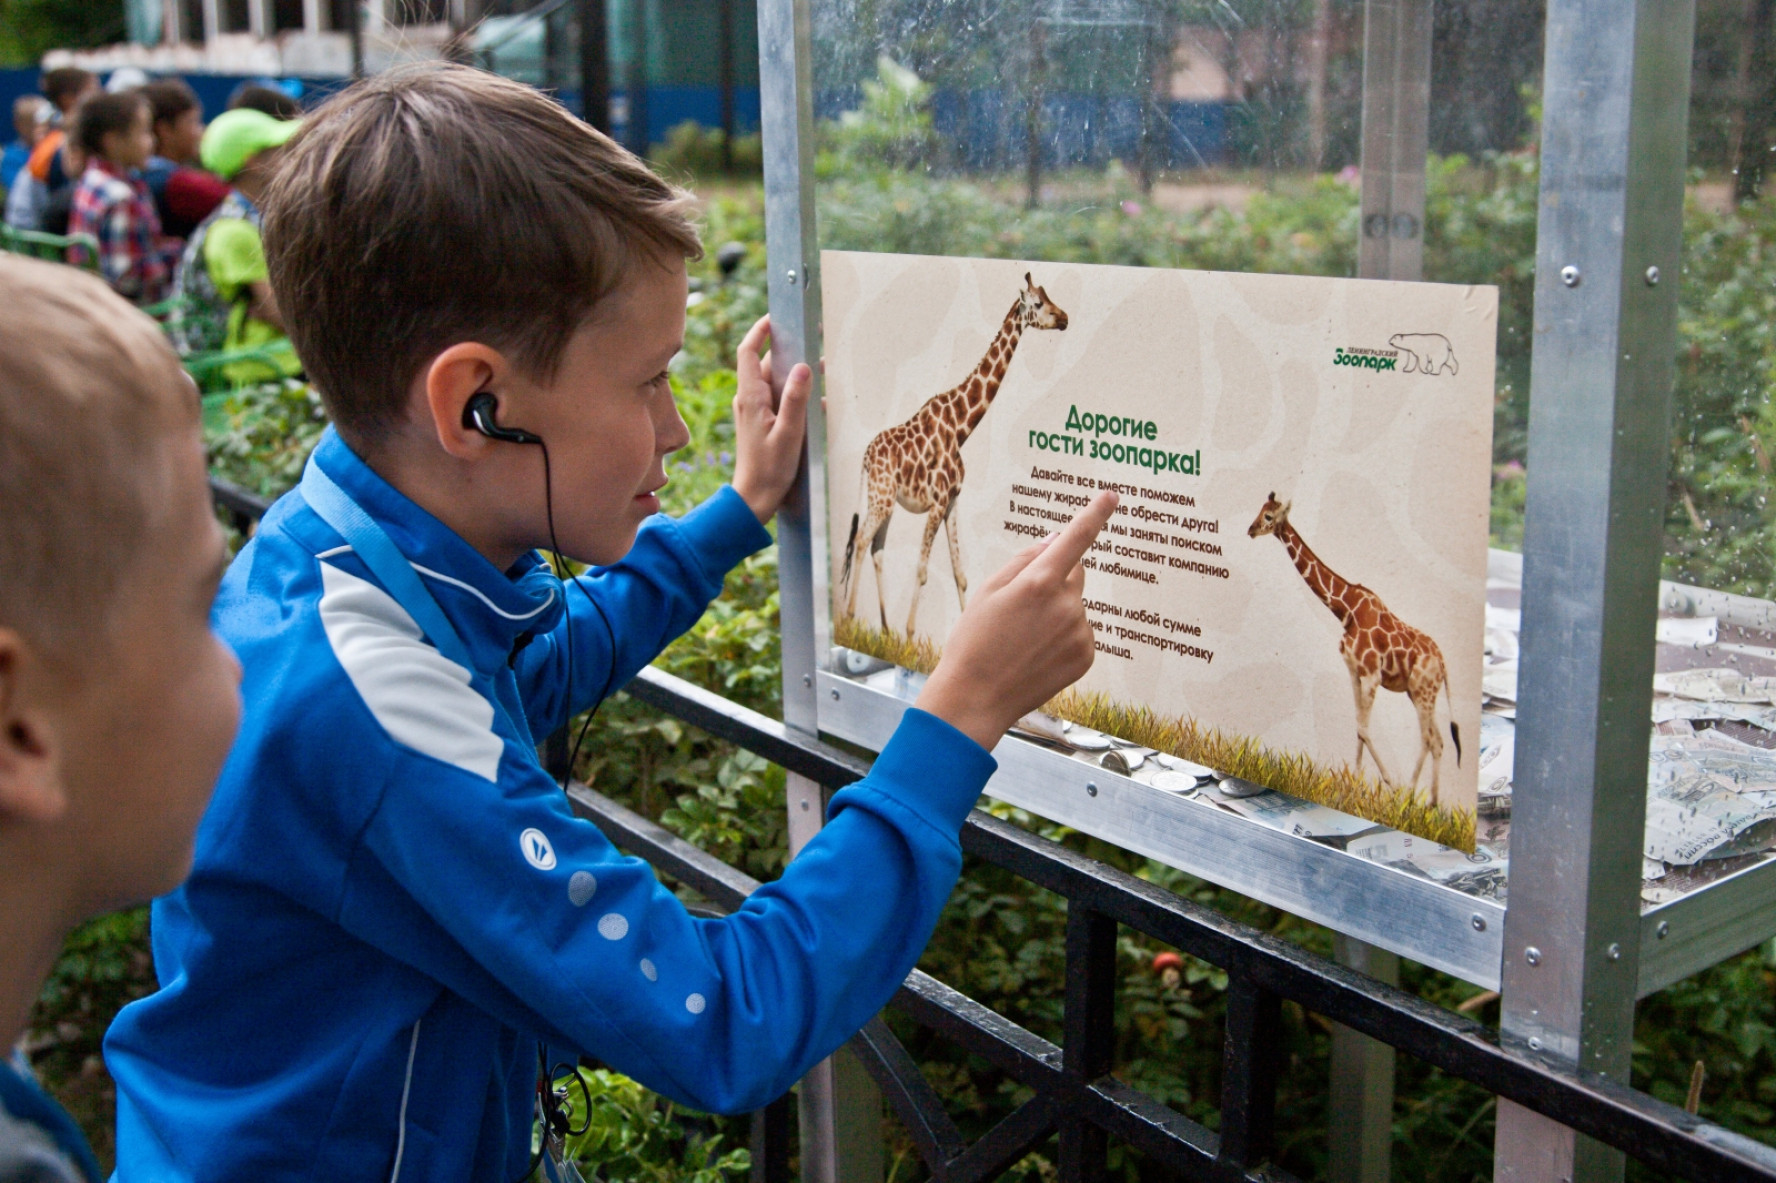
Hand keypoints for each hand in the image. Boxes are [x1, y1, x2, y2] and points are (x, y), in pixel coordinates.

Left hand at [731, 315, 812, 522]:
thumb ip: (796, 399)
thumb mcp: (789, 434)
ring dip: (794, 373)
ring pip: (773, 381)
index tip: (776, 316)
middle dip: (788, 349)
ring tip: (821, 368)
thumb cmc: (770, 470)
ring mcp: (753, 411)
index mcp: (751, 397)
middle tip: (813, 338)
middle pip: (766, 363)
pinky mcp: (761, 422)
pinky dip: (793, 393)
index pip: (748, 352)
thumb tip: (805, 366)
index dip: (760, 330)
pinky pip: (777, 398)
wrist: (754, 499)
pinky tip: (815, 401)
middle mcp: (748, 400)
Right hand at [914, 491, 1118, 750]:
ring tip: (1023, 639)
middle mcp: (1067, 604)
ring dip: (1057, 612)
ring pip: (1075, 606)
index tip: (1112, 495)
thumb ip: (1025, 559)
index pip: (1075, 538)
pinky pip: (1080, 632)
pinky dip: (1063, 637)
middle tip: (1022, 607)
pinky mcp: (1086, 655)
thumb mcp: (987, 590)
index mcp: (1039, 582)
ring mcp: (1079, 632)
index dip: (1095, 514)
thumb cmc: (974, 640)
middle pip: (1074, 574)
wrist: (976, 697)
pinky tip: (1037, 654)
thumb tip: (1056, 540)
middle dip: (1055, 580)